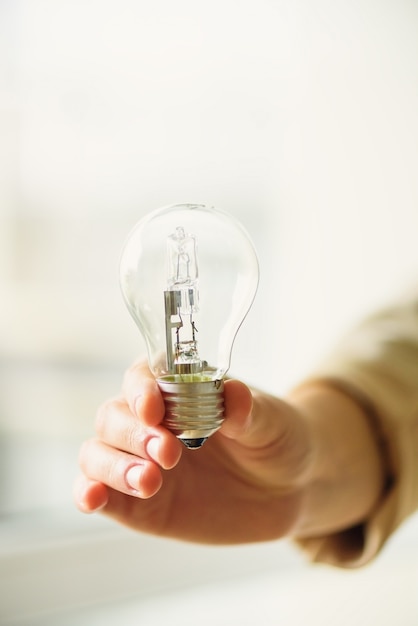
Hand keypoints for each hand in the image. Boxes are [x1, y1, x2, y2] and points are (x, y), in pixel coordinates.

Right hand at [74, 361, 314, 543]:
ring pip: (98, 453)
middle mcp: (152, 422)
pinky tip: (93, 499)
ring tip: (149, 482)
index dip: (141, 389)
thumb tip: (233, 393)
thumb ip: (250, 411)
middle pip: (114, 415)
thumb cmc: (277, 440)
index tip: (154, 408)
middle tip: (168, 453)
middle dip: (133, 433)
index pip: (143, 378)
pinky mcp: (139, 503)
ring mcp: (141, 461)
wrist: (288, 490)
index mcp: (179, 390)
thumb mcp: (273, 422)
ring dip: (112, 465)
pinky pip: (103, 494)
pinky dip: (89, 493)